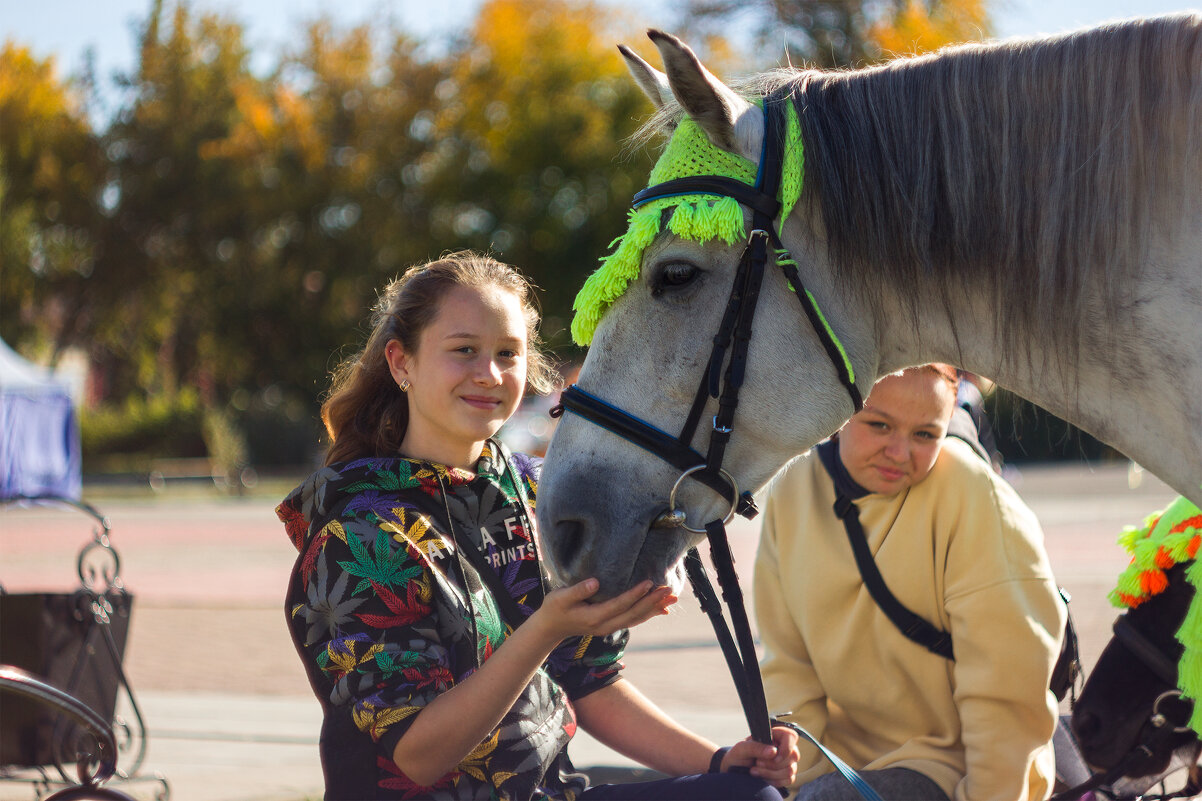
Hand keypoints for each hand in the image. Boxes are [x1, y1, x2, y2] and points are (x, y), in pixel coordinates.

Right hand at [529, 578, 675, 642]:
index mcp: (594, 617)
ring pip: (636, 618)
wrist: (551, 628)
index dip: (635, 594)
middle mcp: (605, 625)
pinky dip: (648, 614)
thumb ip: (577, 590)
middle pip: (633, 614)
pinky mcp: (611, 625)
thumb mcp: (560, 597)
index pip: (619, 605)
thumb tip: (595, 582)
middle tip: (669, 590)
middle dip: (652, 602)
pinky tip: (661, 609)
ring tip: (672, 598)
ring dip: (655, 608)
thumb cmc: (554, 608)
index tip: (649, 583)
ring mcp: (609, 627)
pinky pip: (633, 619)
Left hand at [720, 725, 799, 786]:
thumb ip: (756, 747)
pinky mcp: (785, 776)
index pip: (791, 736)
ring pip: (790, 770)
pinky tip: (762, 778)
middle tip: (756, 763)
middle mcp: (783, 748)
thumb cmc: (738, 756)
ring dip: (770, 773)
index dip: (786, 747)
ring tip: (755, 770)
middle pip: (793, 756)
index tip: (773, 755)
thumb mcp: (742, 748)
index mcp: (774, 735)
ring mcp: (786, 762)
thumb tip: (773, 751)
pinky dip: (774, 781)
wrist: (735, 771)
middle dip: (773, 763)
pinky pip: (789, 780)